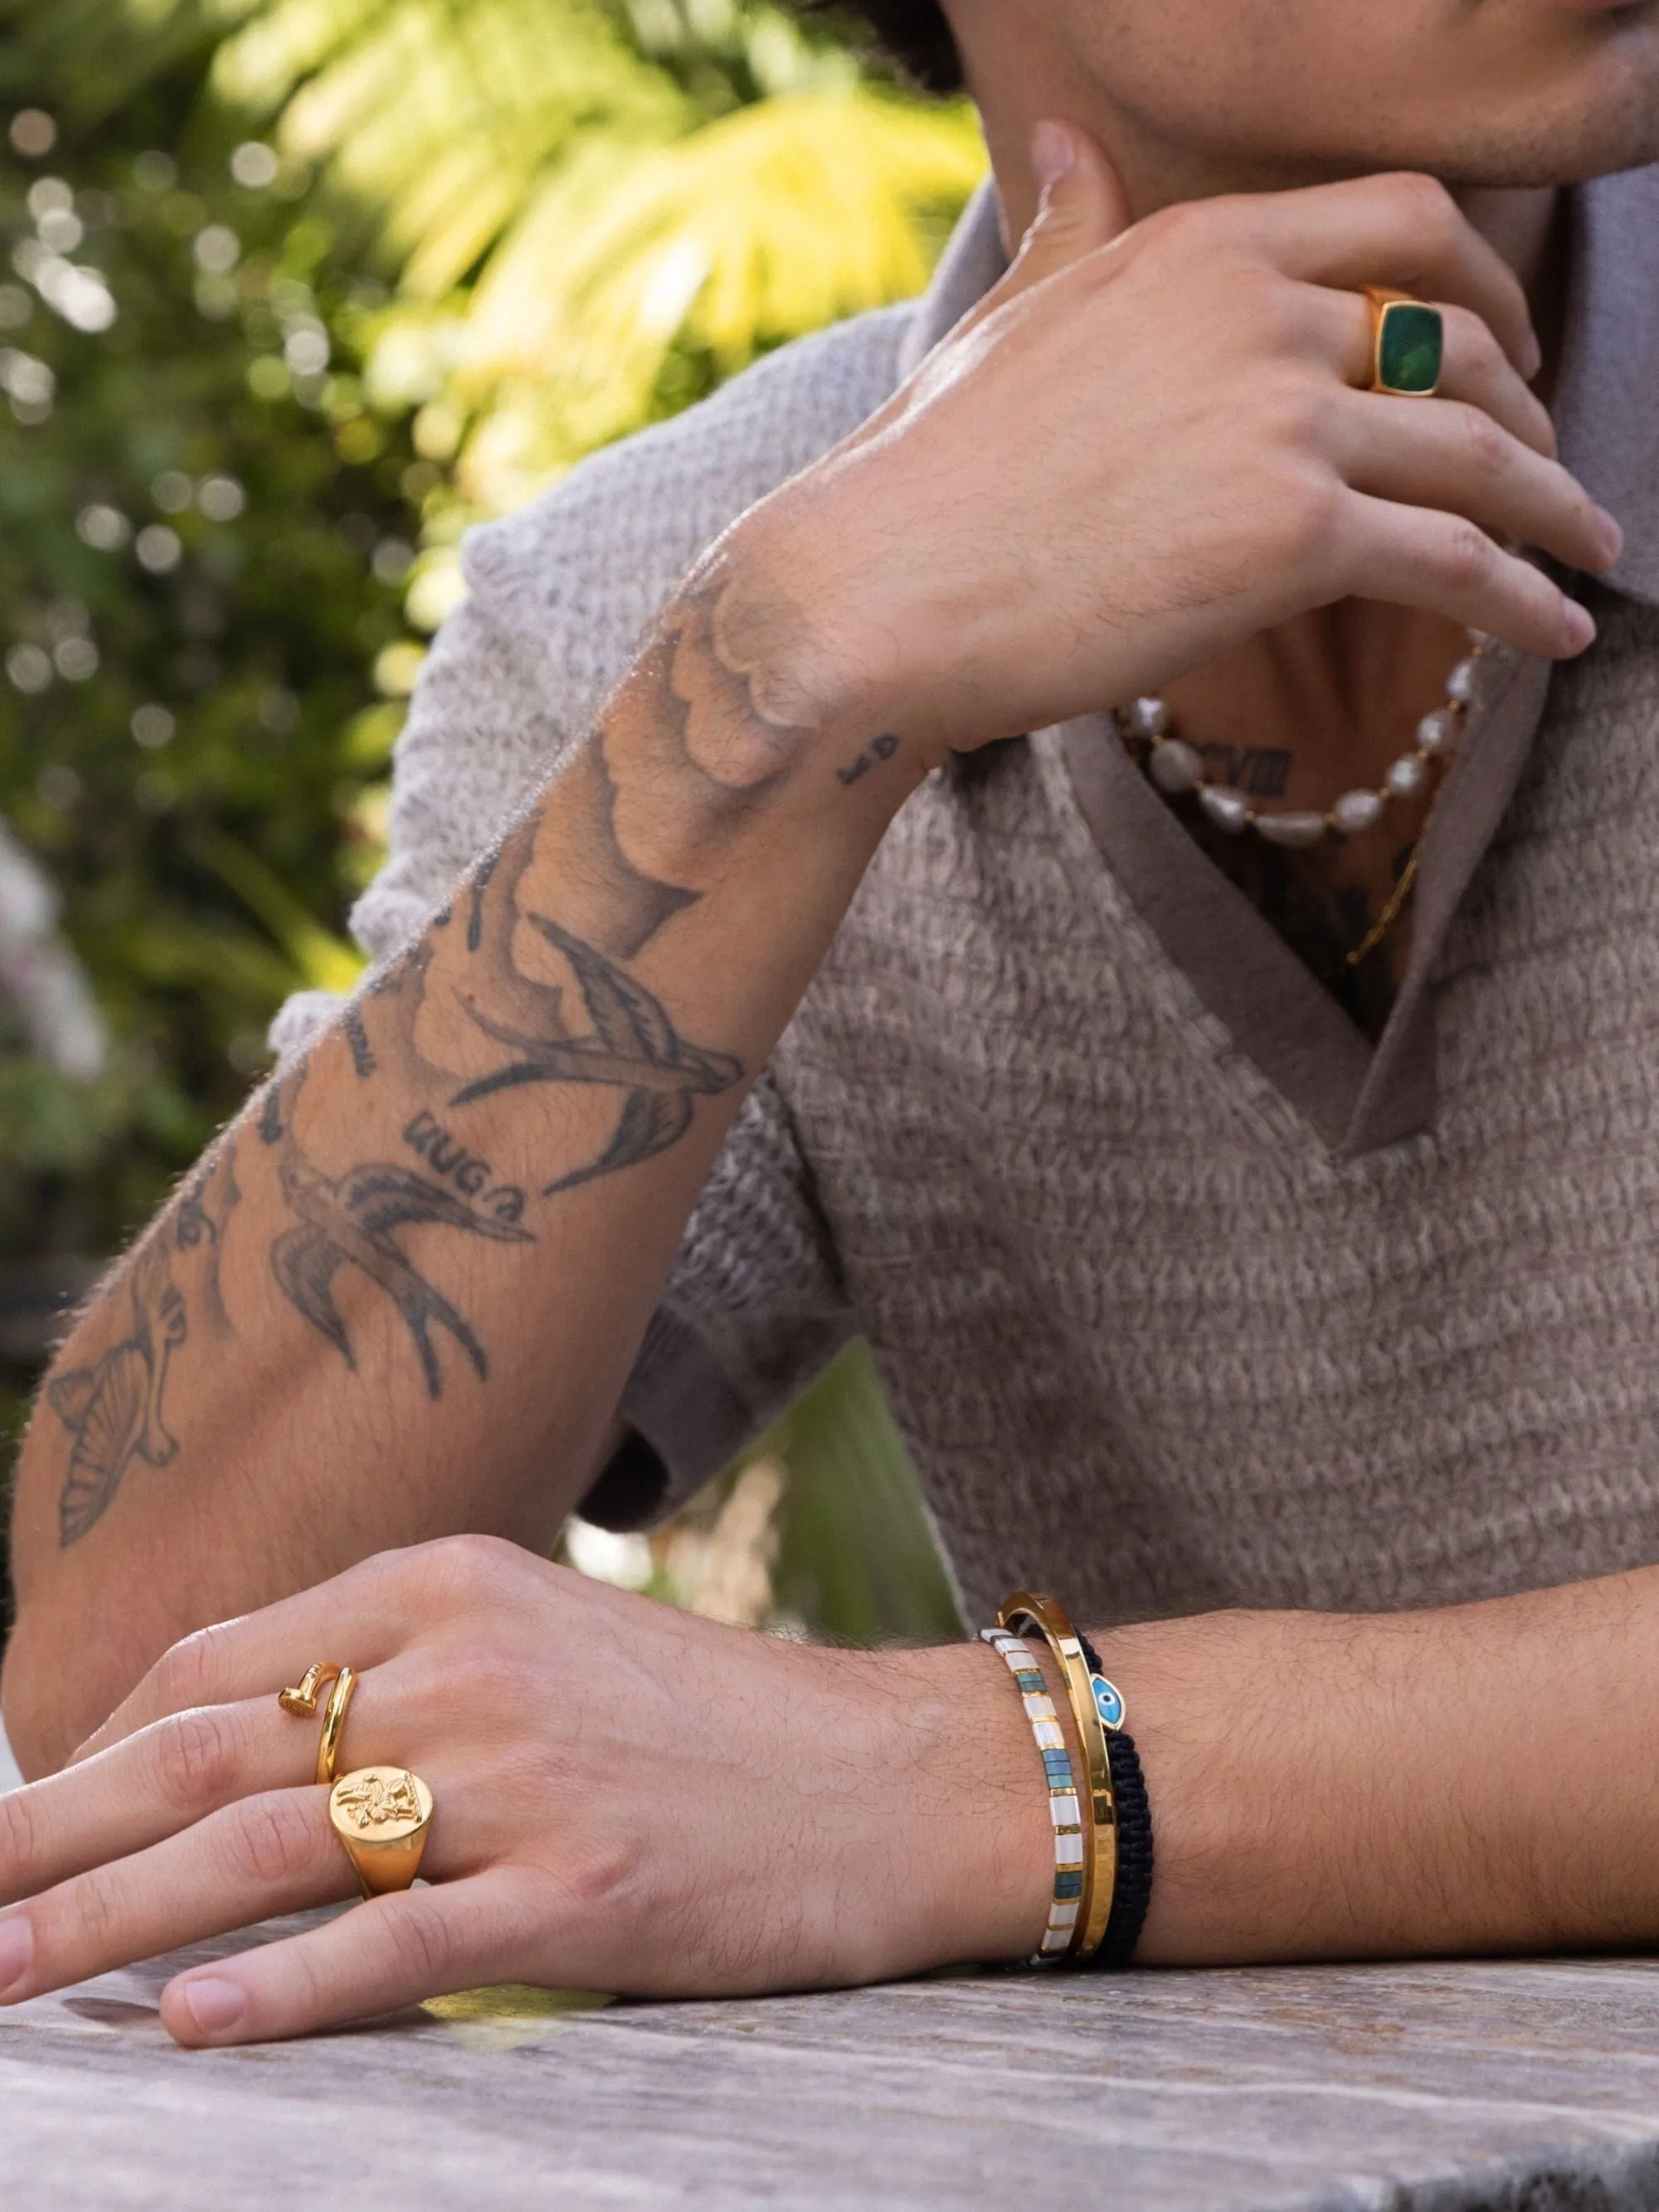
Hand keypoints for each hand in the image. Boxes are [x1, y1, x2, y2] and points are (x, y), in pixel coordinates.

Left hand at [0, 1537, 1048, 2043]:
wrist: (886, 1775)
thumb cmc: (704, 1720)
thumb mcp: (542, 1644)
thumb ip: (396, 1674)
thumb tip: (232, 1755)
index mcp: (449, 1583)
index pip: (219, 1661)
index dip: (95, 1744)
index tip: (25, 1814)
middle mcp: (468, 1663)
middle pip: (210, 1750)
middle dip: (50, 1831)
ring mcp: (523, 1777)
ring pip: (271, 1850)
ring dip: (111, 1920)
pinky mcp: (581, 1889)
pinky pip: (398, 1944)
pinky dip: (282, 1989)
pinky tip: (188, 2025)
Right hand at [740, 124, 1619, 763]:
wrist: (874, 596)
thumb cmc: (924, 477)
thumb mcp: (1009, 317)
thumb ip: (1072, 226)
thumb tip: (1065, 139)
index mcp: (1199, 243)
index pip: (1402, 222)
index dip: (1483, 281)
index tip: (1507, 342)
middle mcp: (1257, 308)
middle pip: (1462, 334)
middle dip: (1528, 403)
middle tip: (1545, 467)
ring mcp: (1282, 415)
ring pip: (1480, 449)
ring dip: (1555, 508)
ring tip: (1585, 556)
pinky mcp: (1293, 532)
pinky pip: (1458, 560)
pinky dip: (1527, 600)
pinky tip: (1560, 634)